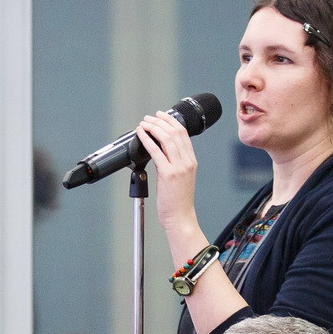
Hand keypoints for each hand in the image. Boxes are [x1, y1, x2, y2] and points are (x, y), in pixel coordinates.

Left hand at [133, 112, 201, 240]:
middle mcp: (187, 162)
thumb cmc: (178, 201)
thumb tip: (160, 150)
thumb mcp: (181, 178)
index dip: (171, 121)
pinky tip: (141, 134)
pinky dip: (147, 139)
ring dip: (153, 127)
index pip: (183, 134)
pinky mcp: (168, 174)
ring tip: (143, 123)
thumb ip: (175, 163)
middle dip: (160, 121)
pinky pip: (156, 151)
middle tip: (149, 117)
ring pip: (166, 138)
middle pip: (175, 132)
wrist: (181, 217)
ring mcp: (179, 167)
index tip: (161, 116)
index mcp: (191, 161)